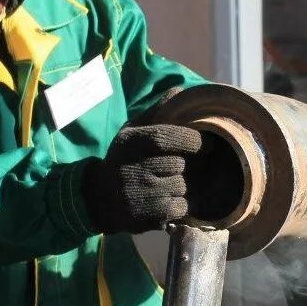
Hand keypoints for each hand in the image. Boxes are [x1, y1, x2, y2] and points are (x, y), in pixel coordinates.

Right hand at [81, 124, 201, 234]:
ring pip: (181, 186)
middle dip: (188, 166)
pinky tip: (168, 198)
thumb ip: (157, 112)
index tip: (207, 145)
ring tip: (169, 183)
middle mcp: (130, 168)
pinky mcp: (146, 216)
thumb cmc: (124, 159)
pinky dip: (181, 203)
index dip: (191, 140)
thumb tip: (179, 90)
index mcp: (129, 143)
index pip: (165, 137)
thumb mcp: (132, 132)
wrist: (99, 198)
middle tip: (187, 167)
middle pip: (178, 164)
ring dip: (183, 185)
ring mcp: (138, 194)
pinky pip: (180, 207)